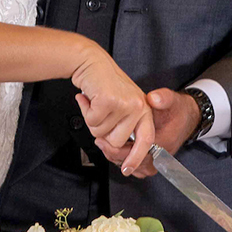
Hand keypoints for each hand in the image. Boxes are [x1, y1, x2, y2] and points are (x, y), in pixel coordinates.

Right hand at [71, 49, 153, 175]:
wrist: (91, 61)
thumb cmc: (104, 84)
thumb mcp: (121, 105)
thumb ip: (121, 126)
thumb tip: (114, 150)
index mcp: (143, 110)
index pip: (145, 140)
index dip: (135, 157)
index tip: (128, 170)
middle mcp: (138, 107)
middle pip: (115, 142)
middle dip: (101, 132)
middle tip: (98, 113)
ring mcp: (125, 104)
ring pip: (101, 133)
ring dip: (92, 120)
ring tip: (95, 103)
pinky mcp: (110, 101)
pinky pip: (92, 121)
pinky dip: (85, 111)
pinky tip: (89, 98)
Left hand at [94, 89, 197, 177]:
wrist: (187, 118)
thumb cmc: (177, 110)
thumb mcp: (171, 100)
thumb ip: (162, 98)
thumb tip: (153, 98)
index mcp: (161, 144)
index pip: (134, 154)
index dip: (115, 148)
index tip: (102, 140)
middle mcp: (158, 157)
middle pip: (128, 163)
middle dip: (111, 152)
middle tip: (99, 140)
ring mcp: (155, 162)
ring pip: (128, 166)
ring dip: (115, 156)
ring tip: (103, 143)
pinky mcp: (151, 163)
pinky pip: (133, 166)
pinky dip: (121, 158)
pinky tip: (113, 148)